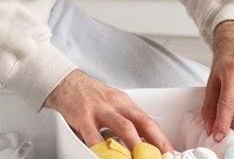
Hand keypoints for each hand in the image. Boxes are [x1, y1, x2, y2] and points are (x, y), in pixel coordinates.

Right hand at [44, 69, 172, 152]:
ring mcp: (100, 110)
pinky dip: (101, 148)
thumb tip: (142, 141)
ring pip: (123, 127)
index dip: (161, 139)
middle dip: (154, 143)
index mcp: (125, 103)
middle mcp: (116, 105)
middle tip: (160, 157)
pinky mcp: (83, 116)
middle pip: (141, 123)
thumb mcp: (112, 103)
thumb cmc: (89, 95)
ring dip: (135, 145)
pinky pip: (93, 135)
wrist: (65, 82)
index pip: (149, 121)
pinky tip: (104, 156)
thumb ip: (126, 120)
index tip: (168, 153)